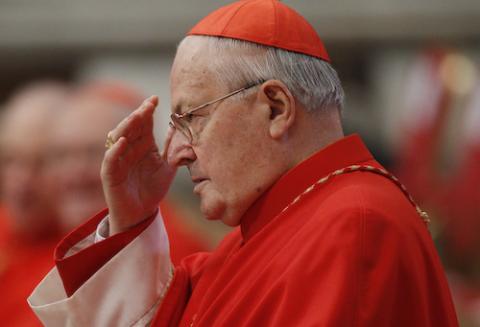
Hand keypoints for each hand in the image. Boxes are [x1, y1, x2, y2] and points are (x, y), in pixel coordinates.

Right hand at [101, 96, 175, 234]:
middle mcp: (129, 149)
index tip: (156, 98)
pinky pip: (110, 160)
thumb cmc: (153, 190)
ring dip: (127, 126)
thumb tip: (181, 130)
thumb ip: (174, 150)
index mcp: (143, 145)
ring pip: (118, 138)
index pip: (144, 123)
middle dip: (139, 114)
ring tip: (137, 116)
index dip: (148, 110)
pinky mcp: (110, 175)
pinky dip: (115, 150)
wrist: (141, 214)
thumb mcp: (168, 168)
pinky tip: (123, 141)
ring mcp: (118, 160)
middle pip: (131, 127)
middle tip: (149, 104)